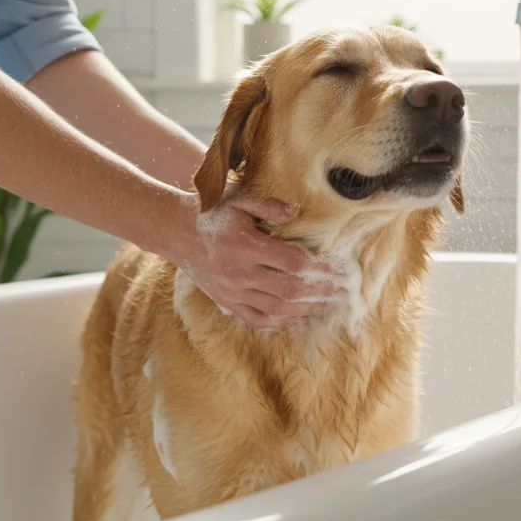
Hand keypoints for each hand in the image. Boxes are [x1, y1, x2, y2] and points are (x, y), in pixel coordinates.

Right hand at [174, 187, 349, 330]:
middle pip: (290, 291)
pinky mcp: (226, 302)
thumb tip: (297, 212)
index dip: (321, 268)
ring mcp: (231, 292)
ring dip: (308, 310)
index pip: (292, 263)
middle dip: (323, 293)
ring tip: (331, 306)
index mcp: (245, 246)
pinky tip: (300, 318)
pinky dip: (281, 322)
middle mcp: (238, 274)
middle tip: (347, 293)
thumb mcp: (238, 198)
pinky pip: (257, 320)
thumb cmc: (211, 211)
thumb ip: (268, 205)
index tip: (342, 269)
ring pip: (277, 310)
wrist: (174, 231)